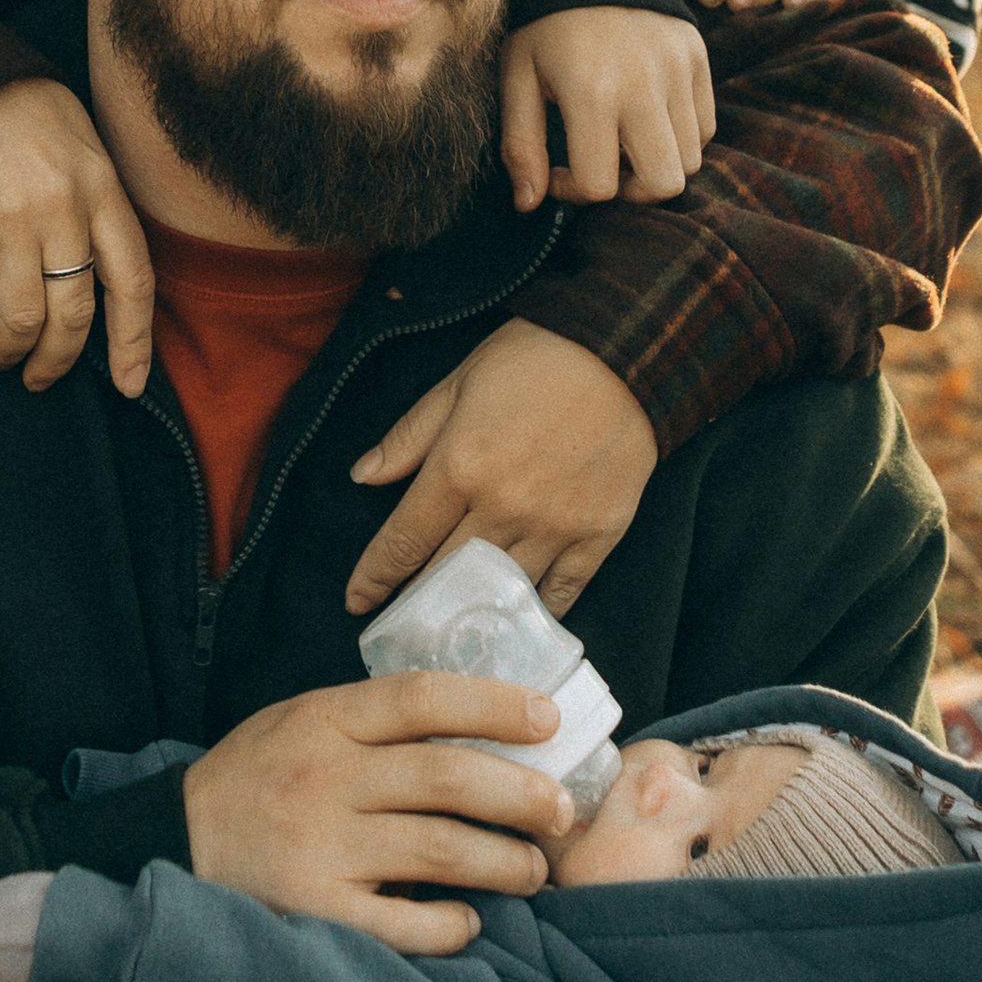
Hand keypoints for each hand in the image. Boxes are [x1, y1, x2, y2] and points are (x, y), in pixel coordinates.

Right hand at [0, 80, 156, 396]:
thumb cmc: (31, 120)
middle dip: (57, 361)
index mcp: (103, 190)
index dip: (133, 342)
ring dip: (8, 350)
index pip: (131, 282)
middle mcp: (63, 207)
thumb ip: (98, 215)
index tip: (128, 386)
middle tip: (39, 378)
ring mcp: (10, 214)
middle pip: (74, 313)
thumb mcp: (86, 154)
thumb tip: (101, 297)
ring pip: (21, 316)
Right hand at [180, 669, 567, 952]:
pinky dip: (450, 925)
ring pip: (440, 850)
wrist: (168, 847)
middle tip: (561, 812)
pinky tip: (469, 921)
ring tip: (532, 870)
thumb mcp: (299, 721)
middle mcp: (325, 778)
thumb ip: (371, 719)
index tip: (548, 720)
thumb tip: (474, 721)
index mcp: (325, 720)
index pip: (423, 698)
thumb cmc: (252, 780)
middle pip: (448, 778)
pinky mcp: (315, 911)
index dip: (495, 704)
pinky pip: (404, 924)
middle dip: (522, 795)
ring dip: (504, 863)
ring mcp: (320, 848)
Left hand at [345, 318, 659, 617]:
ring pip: (501, 592)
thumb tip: (362, 476)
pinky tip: (517, 616)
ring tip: (453, 629)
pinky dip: (536, 609)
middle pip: (446, 576)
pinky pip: (561, 593)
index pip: (403, 540)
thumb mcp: (457, 384)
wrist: (623, 351)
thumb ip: (408, 438)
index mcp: (460, 467)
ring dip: (473, 613)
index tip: (358, 601)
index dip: (374, 577)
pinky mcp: (597, 535)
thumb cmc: (534, 359)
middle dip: (416, 604)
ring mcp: (553, 526)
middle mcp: (503, 506)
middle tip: (401, 624)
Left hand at [500, 3, 713, 209]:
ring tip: (622, 138)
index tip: (557, 169)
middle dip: (630, 192)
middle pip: (664, 184)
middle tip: (602, 167)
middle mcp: (644, 85)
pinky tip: (645, 116)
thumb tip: (528, 204)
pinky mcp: (699, 58)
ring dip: (655, 162)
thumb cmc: (544, 21)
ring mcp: (679, 70)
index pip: (601, 186)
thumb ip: (520, 144)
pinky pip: (706, 126)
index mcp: (591, 92)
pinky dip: (680, 136)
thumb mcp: (516, 75)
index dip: (574, 192)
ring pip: (691, 159)